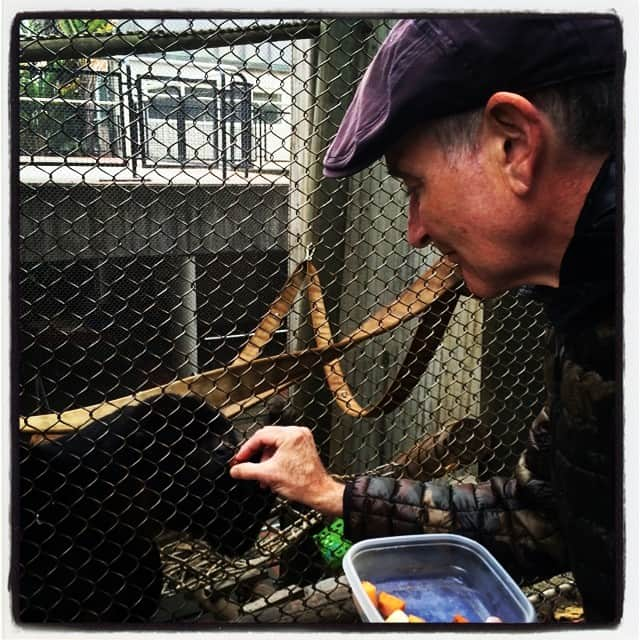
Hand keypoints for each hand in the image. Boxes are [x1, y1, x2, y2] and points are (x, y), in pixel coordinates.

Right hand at [229, 426, 344, 516]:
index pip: (260, 436)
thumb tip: (235, 469)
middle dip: (256, 454)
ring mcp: (302, 439)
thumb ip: (247, 470)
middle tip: (247, 464)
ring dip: (265, 459)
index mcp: (290, 435)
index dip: (247, 448)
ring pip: (274, 444)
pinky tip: (271, 473)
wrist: (319, 493)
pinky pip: (283, 448)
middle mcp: (297, 433)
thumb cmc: (302, 483)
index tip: (240, 458)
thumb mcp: (268, 475)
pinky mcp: (303, 447)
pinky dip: (275, 459)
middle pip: (267, 438)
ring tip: (261, 475)